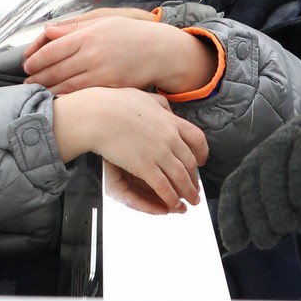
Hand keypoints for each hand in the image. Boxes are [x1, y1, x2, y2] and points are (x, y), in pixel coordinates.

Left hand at [23, 15, 214, 94]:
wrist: (160, 51)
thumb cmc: (130, 33)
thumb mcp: (103, 20)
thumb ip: (74, 26)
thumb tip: (47, 32)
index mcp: (89, 35)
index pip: (53, 49)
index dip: (36, 59)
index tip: (27, 65)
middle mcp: (94, 55)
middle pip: (56, 70)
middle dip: (38, 78)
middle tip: (26, 83)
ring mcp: (103, 74)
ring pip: (67, 86)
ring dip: (49, 91)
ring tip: (38, 93)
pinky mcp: (111, 89)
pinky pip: (84, 95)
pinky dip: (68, 98)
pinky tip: (59, 100)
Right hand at [52, 88, 207, 211]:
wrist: (97, 114)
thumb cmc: (114, 104)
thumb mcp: (144, 97)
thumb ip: (160, 104)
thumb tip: (168, 110)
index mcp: (170, 121)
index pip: (197, 138)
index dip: (202, 152)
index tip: (202, 161)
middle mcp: (169, 137)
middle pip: (190, 162)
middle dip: (194, 177)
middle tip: (196, 186)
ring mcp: (158, 152)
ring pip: (180, 177)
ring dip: (188, 191)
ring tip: (191, 200)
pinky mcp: (145, 166)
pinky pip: (164, 186)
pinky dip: (171, 197)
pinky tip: (173, 204)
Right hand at [217, 110, 300, 251]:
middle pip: (275, 152)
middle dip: (272, 193)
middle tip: (281, 229)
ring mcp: (279, 152)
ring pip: (252, 171)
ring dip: (251, 208)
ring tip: (266, 241)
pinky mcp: (264, 176)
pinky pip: (239, 188)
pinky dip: (232, 214)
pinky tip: (236, 242)